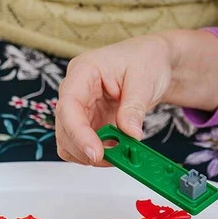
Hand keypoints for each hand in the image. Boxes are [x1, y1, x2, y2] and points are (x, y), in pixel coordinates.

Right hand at [55, 31, 217, 165]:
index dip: (78, 133)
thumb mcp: (145, 79)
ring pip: (68, 142)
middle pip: (64, 128)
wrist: (153, 62)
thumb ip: (134, 108)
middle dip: (85, 149)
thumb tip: (129, 134)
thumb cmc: (145, 59)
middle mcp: (75, 91)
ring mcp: (80, 109)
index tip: (96, 152)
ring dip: (89, 155)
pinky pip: (82, 146)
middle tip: (113, 159)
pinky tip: (115, 151)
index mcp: (83, 72)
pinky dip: (96, 154)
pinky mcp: (89, 123)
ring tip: (118, 154)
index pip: (69, 107)